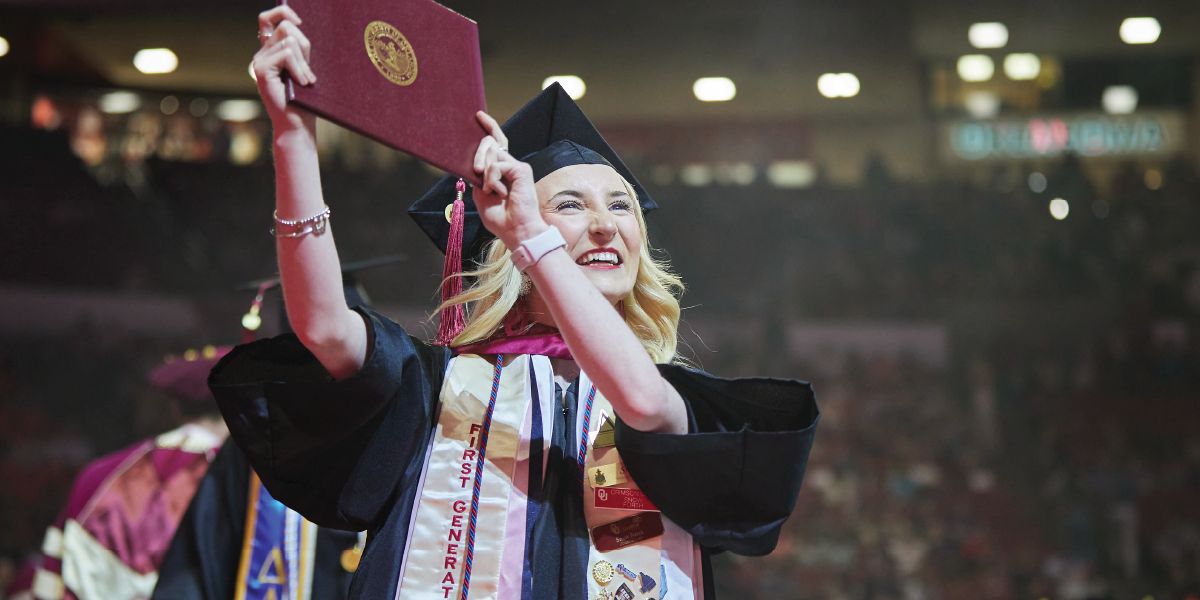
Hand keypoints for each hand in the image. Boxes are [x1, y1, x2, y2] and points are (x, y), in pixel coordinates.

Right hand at [253, 6, 317, 136]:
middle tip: (308, 71)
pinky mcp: (262, 69)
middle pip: (286, 27)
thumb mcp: (304, 68)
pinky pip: (286, 53)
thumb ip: (299, 50)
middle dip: (304, 46)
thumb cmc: (304, 100)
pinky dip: (299, 68)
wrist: (296, 124)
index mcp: (270, 51)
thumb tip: (300, 26)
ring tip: (306, 81)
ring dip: (304, 62)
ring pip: (289, 41)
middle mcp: (262, 54)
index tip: (299, 22)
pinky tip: (302, 83)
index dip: (283, 12)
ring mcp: (259, 61)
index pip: (268, 18)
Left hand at [471, 112, 547, 247]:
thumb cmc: (501, 218)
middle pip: (491, 142)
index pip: (496, 144)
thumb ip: (479, 177)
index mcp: (502, 172)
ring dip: (484, 171)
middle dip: (478, 153)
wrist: (516, 231)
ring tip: (490, 190)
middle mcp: (510, 166)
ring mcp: (517, 167)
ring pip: (492, 152)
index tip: (479, 115)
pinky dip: (492, 179)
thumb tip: (478, 162)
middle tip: (477, 171)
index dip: (489, 128)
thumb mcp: (481, 195)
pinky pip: (497, 165)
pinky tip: (499, 192)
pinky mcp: (522, 170)